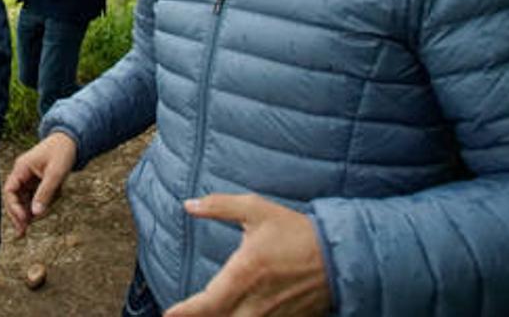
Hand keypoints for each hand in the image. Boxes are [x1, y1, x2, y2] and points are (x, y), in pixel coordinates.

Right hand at [2, 132, 76, 236]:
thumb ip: (45, 193)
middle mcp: (23, 173)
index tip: (23, 219)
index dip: (14, 207)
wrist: (72, 140)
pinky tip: (51, 203)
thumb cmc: (62, 152)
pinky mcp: (38, 181)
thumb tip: (35, 213)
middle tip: (22, 233)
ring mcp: (30, 178)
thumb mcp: (56, 174)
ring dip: (32, 211)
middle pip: (15, 198)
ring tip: (37, 220)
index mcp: (22, 168)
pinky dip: (42, 203)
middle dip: (19, 215)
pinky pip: (36, 197)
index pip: (9, 190)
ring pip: (26, 200)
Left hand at [164, 193, 329, 316]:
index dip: (184, 313)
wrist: (341, 257)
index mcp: (244, 274)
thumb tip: (188, 205)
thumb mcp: (256, 210)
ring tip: (206, 316)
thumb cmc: (296, 232)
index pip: (206, 304)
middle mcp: (255, 302)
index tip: (167, 315)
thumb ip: (219, 206)